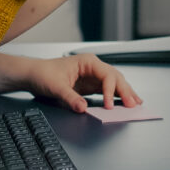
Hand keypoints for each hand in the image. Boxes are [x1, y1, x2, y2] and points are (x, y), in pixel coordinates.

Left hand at [21, 54, 140, 112]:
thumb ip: (70, 98)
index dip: (111, 90)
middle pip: (116, 78)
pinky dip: (117, 97)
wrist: (33, 75)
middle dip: (125, 91)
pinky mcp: (91, 85)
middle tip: (133, 105)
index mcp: (87, 62)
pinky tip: (125, 102)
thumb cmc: (43, 74)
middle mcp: (93, 67)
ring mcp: (94, 76)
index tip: (109, 105)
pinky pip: (108, 90)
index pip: (107, 75)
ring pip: (115, 83)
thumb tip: (83, 108)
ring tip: (136, 103)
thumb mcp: (55, 87)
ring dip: (125, 93)